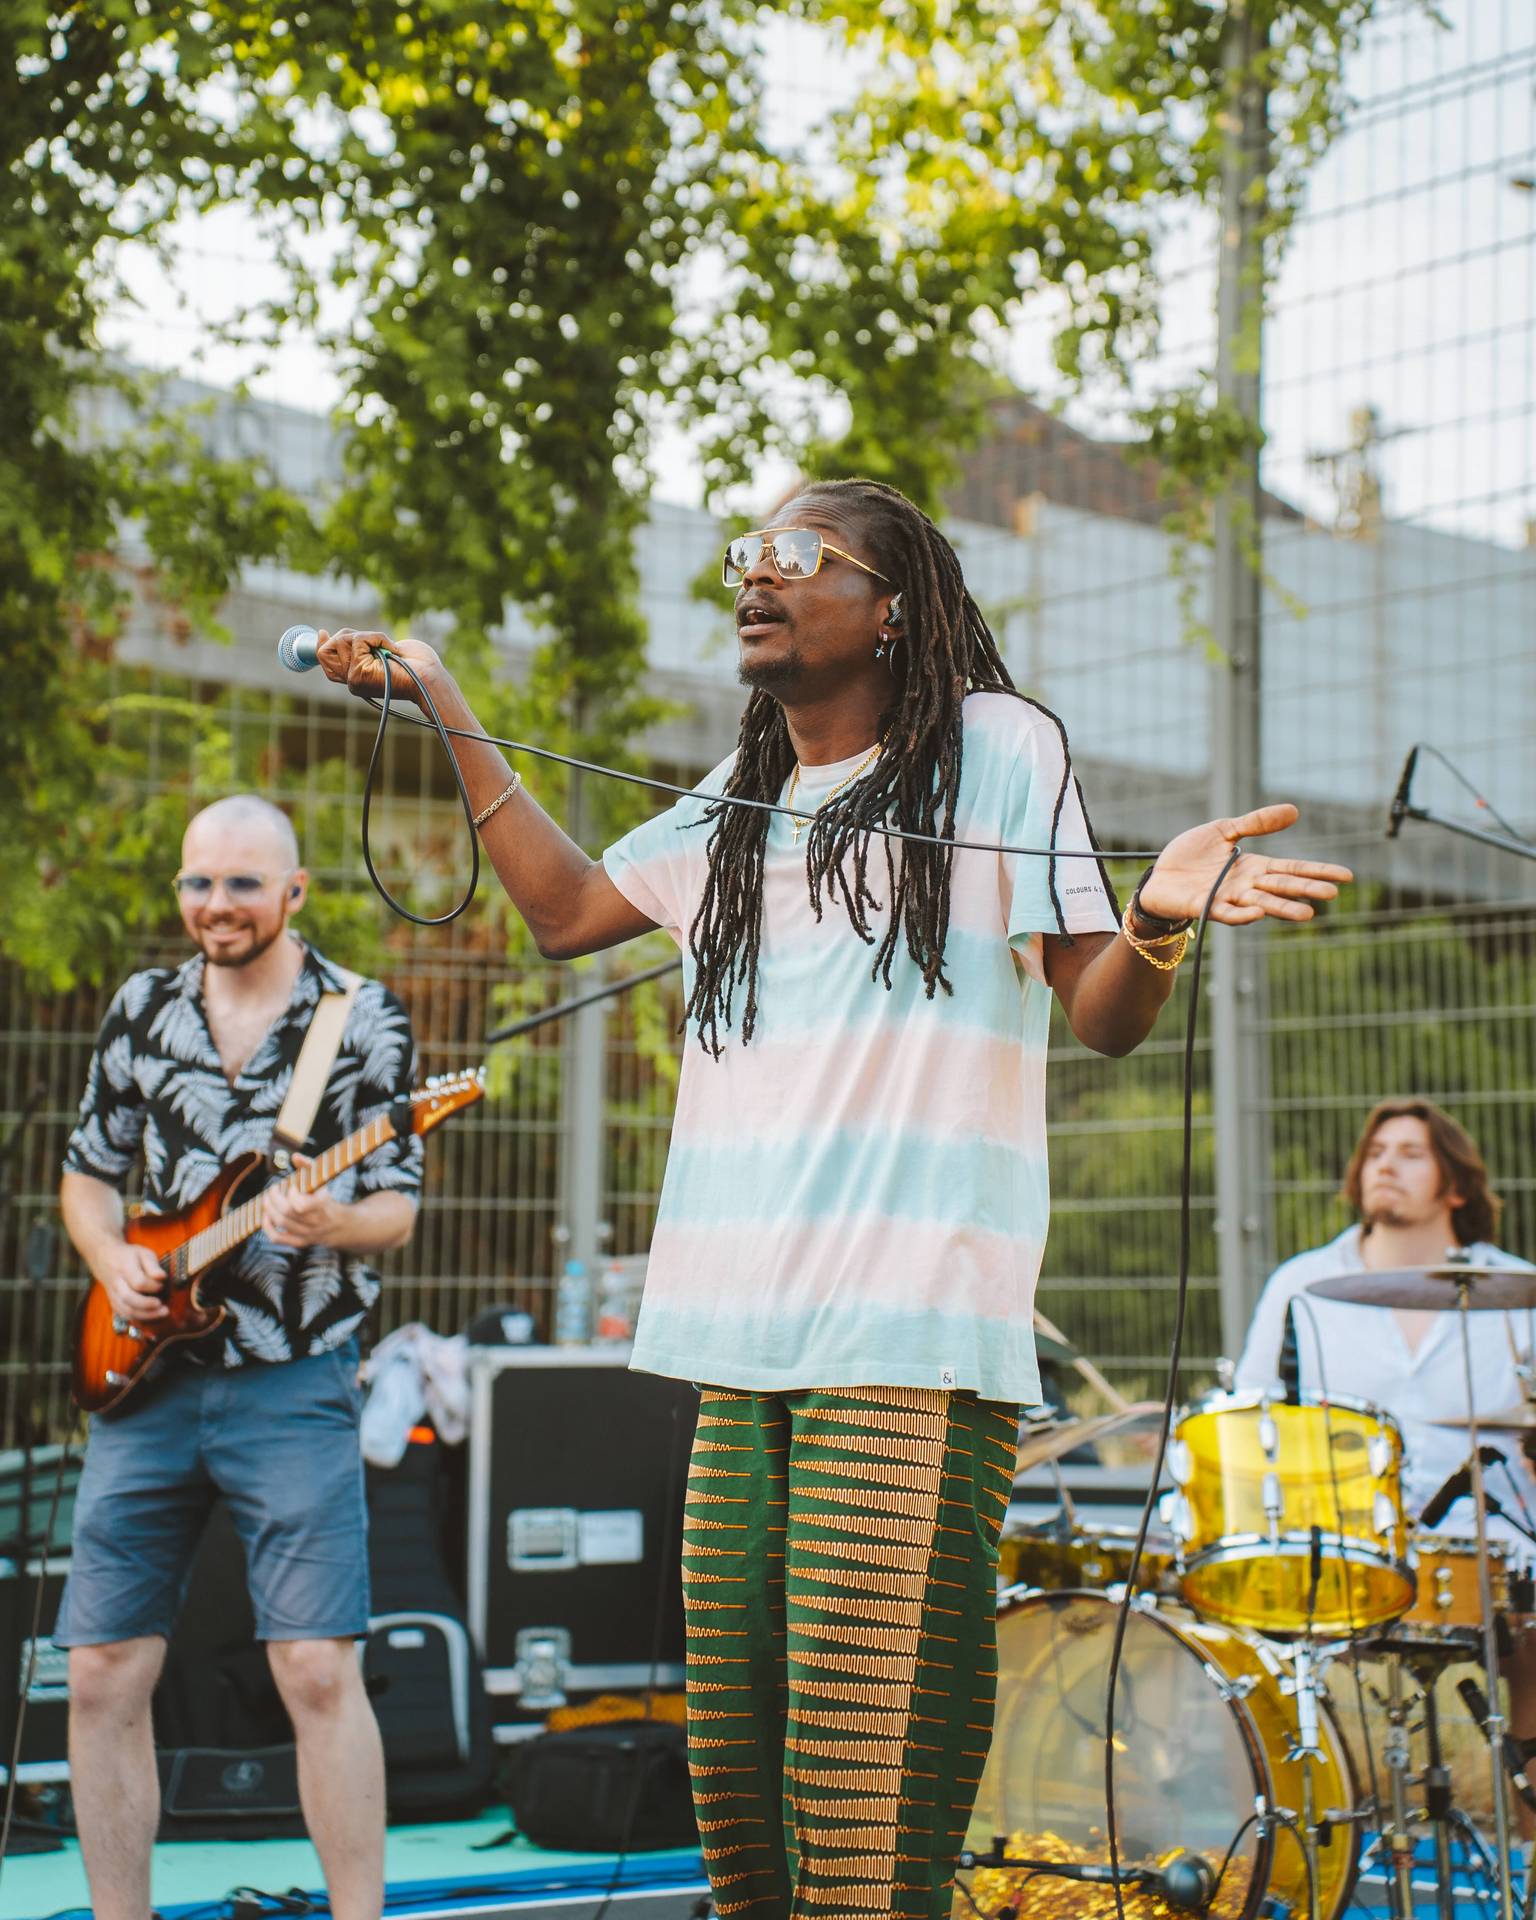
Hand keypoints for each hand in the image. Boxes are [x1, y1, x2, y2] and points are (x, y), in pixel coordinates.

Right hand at [97, 1242, 168, 1322]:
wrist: (105, 1258)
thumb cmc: (129, 1256)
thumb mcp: (143, 1253)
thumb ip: (153, 1265)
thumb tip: (162, 1277)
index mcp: (125, 1267)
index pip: (138, 1282)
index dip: (153, 1286)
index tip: (162, 1285)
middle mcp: (116, 1283)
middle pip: (129, 1299)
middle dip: (149, 1306)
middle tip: (165, 1308)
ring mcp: (113, 1294)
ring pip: (126, 1310)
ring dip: (145, 1315)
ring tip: (162, 1313)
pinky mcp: (113, 1302)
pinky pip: (124, 1314)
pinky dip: (138, 1318)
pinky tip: (151, 1317)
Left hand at [262, 1158, 347, 1248]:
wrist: (341, 1225)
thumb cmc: (326, 1198)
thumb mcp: (323, 1181)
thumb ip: (309, 1167)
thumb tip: (295, 1157)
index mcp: (323, 1206)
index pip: (301, 1205)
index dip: (292, 1194)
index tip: (292, 1186)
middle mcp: (316, 1222)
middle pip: (287, 1212)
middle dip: (275, 1197)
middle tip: (273, 1189)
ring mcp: (307, 1234)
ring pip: (281, 1222)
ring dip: (269, 1208)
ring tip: (267, 1199)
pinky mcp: (300, 1242)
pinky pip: (278, 1238)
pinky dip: (267, 1227)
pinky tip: (266, 1216)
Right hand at [315, 629, 446, 708]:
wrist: (431, 679)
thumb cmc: (419, 665)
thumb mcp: (388, 650)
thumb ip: (368, 646)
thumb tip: (351, 635)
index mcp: (359, 678)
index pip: (328, 664)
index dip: (322, 647)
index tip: (323, 633)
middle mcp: (353, 682)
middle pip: (327, 650)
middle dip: (347, 636)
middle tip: (375, 642)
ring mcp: (354, 679)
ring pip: (341, 641)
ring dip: (367, 636)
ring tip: (387, 649)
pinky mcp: (358, 673)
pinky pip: (358, 640)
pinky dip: (376, 637)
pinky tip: (390, 649)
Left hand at [1138, 804, 1352, 926]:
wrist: (1157, 875)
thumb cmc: (1190, 856)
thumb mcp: (1223, 830)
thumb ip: (1256, 823)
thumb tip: (1295, 810)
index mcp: (1253, 867)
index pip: (1292, 869)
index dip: (1317, 871)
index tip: (1346, 876)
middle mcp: (1245, 886)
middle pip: (1281, 887)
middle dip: (1306, 891)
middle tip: (1333, 894)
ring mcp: (1226, 898)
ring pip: (1260, 904)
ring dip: (1282, 909)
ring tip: (1307, 915)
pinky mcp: (1204, 906)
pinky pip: (1226, 912)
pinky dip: (1241, 914)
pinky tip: (1257, 913)